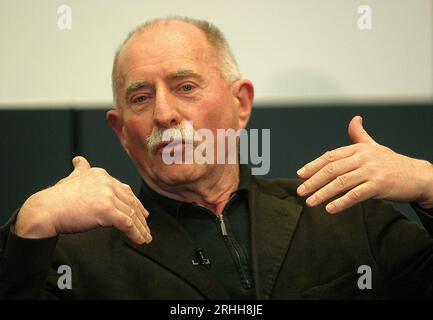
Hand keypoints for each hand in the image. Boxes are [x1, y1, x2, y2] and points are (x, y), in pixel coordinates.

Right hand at [15, 156, 151, 243]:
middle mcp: (107, 182)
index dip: (134, 202)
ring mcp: (108, 196)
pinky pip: (127, 224)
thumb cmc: (56, 198)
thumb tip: (79, 160)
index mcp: (101, 175)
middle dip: (140, 215)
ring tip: (146, 237)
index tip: (141, 211)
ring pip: (131, 214)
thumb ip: (80, 170)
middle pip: (130, 201)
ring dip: (141, 228)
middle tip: (146, 226)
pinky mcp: (107, 211)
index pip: (124, 190)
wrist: (45, 210)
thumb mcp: (72, 178)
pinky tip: (140, 240)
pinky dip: (136, 233)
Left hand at [296, 116, 432, 213]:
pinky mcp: (380, 185)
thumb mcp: (374, 147)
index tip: (300, 175)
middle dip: (313, 181)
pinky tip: (330, 209)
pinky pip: (355, 195)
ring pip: (341, 182)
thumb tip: (354, 119)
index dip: (313, 165)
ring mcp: (372, 171)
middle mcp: (363, 157)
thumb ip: (360, 135)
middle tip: (300, 191)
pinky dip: (341, 202)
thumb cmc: (392, 162)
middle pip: (332, 169)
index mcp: (359, 148)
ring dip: (322, 193)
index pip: (330, 156)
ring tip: (310, 202)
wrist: (419, 176)